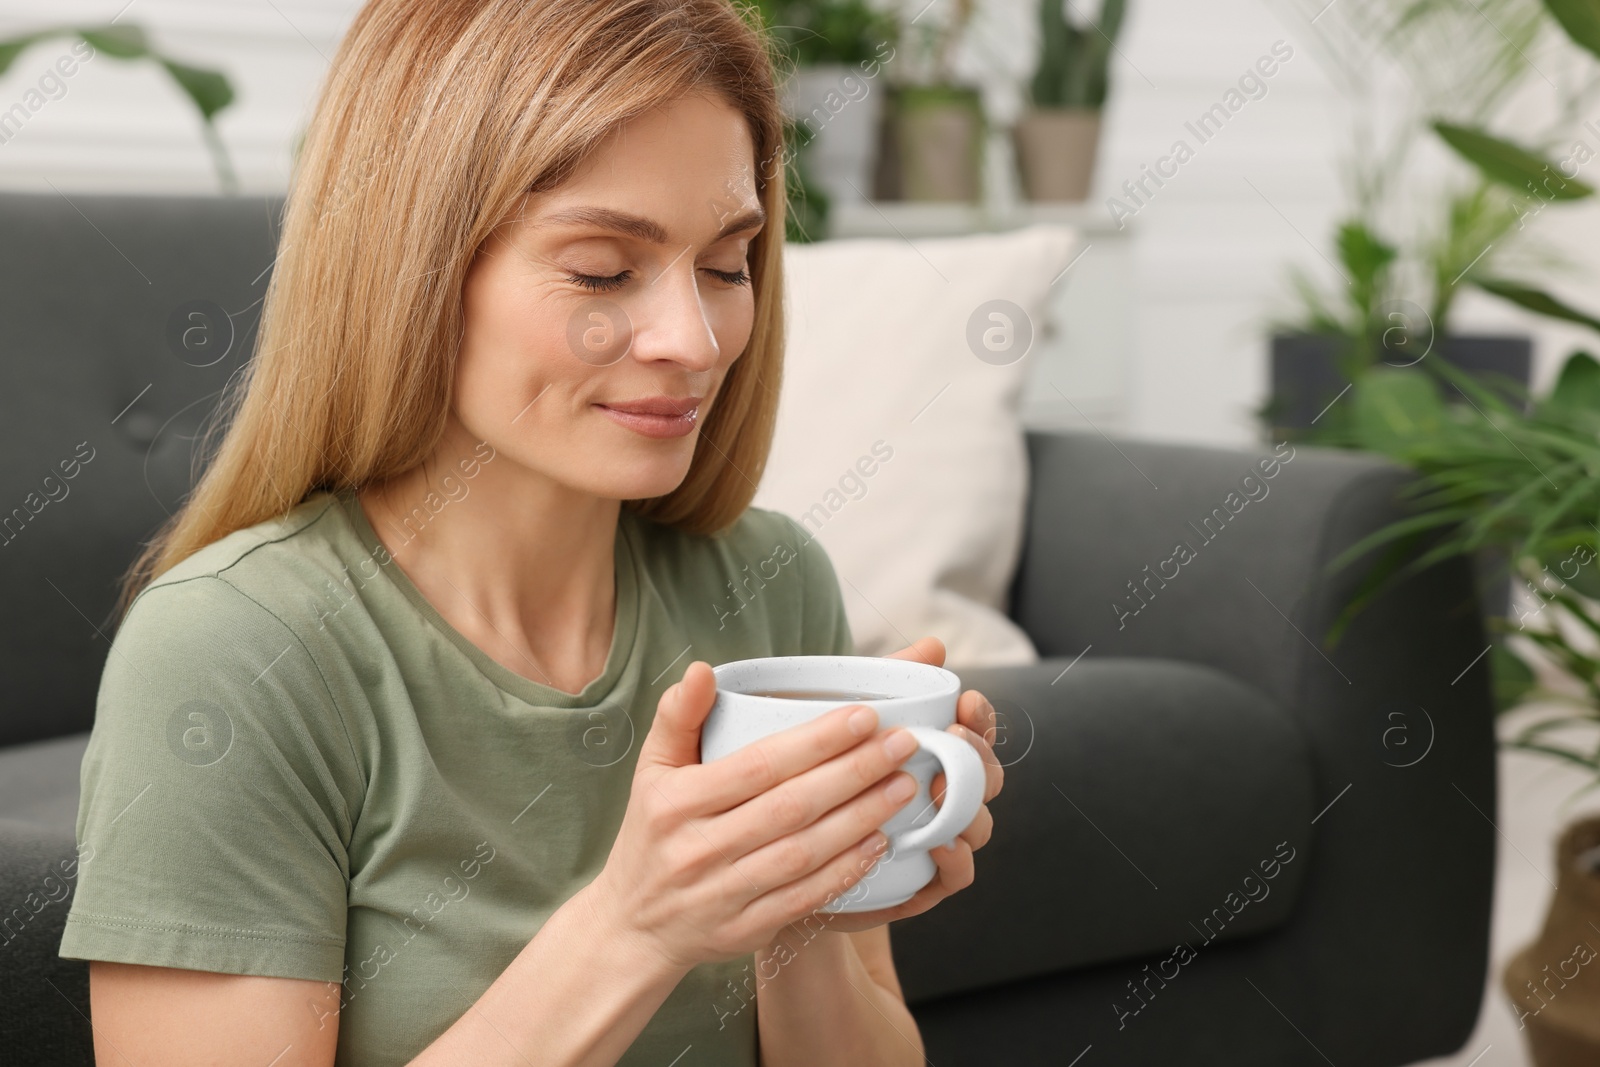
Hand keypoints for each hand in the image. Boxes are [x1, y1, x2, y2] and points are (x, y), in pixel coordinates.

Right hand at [583, 658, 926, 971]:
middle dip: (855, 772)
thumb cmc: (652, 833)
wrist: (633, 927)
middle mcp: (700, 848)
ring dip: (861, 818)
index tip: (865, 716)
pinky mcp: (745, 930)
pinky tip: (880, 843)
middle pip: (792, 806)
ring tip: (903, 787)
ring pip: (805, 852)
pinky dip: (845, 871)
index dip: (816, 741)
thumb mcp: (652, 771)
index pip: (759, 765)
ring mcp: (723, 893)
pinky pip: (805, 898)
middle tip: (903, 744)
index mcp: (679, 801)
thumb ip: (678, 716)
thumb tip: (703, 669)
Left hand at [816, 636, 1003, 932]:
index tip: (965, 701)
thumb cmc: (816, 774)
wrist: (778, 851)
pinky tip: (942, 843)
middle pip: (986, 778)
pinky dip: (956, 860)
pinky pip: (955, 876)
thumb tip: (934, 646)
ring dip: (970, 806)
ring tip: (943, 789)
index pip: (973, 732)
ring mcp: (935, 840)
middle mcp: (943, 797)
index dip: (980, 718)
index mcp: (933, 755)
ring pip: (977, 824)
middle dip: (978, 756)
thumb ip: (889, 683)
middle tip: (953, 738)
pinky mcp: (920, 884)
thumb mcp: (842, 723)